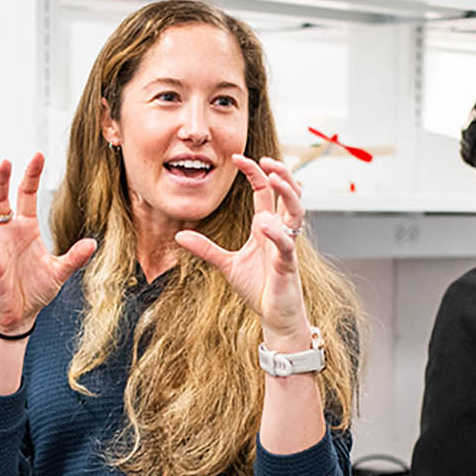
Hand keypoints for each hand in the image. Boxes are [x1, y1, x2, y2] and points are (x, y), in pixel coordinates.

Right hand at [0, 154, 96, 333]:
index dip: (30, 175)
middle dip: (0, 180)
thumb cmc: (35, 290)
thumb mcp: (60, 271)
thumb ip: (75, 258)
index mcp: (25, 228)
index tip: (37, 155)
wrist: (20, 316)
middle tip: (5, 161)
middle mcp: (7, 233)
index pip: (25, 194)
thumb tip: (93, 243)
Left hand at [174, 155, 310, 344]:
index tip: (238, 158)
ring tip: (274, 178)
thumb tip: (179, 235)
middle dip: (281, 173)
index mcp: (266, 227)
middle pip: (288, 193)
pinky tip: (265, 226)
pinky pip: (287, 244)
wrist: (274, 317)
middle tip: (264, 159)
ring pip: (297, 211)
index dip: (255, 172)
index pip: (265, 191)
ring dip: (288, 193)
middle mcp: (280, 231)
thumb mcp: (227, 264)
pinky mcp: (288, 265)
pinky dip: (278, 234)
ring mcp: (286, 246)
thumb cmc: (258, 289)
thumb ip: (206, 248)